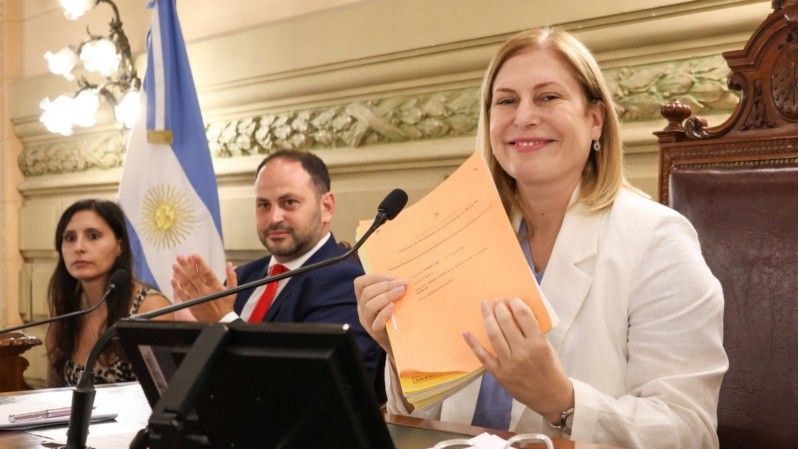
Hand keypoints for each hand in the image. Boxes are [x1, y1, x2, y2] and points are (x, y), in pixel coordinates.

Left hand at [171, 254, 236, 321]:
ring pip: (187, 284)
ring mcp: (198, 298)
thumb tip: (230, 264)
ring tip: (175, 265)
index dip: (200, 263)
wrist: (221, 320)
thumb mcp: (233, 290)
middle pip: (194, 276)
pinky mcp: (192, 304)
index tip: (194, 255)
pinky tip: (173, 280)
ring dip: (180, 274)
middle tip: (180, 257)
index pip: (207, 272)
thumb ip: (232, 276)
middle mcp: (206, 291)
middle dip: (186, 265)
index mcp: (216, 286)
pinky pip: (183, 295)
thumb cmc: (227, 304)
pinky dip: (177, 288)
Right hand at [353, 273, 406, 355]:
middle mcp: (362, 309)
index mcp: (363, 299)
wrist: (397, 341)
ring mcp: (367, 321)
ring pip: (370, 305)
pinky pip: (376, 321)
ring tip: (401, 292)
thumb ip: (390, 291)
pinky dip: (385, 312)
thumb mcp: (389, 302)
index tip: (391, 277)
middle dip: (385, 285)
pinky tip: (394, 307)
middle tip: (402, 284)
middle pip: (367, 293)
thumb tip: (403, 277)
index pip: (359, 283)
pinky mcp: (375, 332)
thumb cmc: (394, 318)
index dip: (373, 277)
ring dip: (387, 296)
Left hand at [463, 297, 573, 423]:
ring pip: (494, 335)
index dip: (516, 303)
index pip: (524, 316)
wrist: (551, 397)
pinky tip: (466, 332)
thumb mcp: (548, 348)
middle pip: (506, 323)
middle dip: (499, 308)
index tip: (511, 299)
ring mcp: (509, 364)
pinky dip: (473, 344)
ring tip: (485, 306)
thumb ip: (534, 332)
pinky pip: (483, 357)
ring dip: (487, 317)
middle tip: (496, 301)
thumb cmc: (551, 370)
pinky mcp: (500, 374)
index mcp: (538, 343)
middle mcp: (522, 352)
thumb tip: (517, 314)